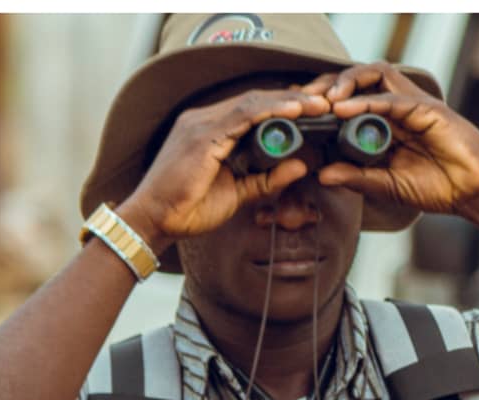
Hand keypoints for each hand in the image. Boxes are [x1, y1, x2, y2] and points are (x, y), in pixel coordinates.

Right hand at [120, 86, 331, 249]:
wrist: (154, 221)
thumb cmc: (188, 210)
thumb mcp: (237, 195)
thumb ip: (266, 181)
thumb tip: (300, 166)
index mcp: (210, 131)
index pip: (253, 110)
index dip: (284, 108)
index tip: (313, 112)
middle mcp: (204, 120)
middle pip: (256, 100)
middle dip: (292, 100)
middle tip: (324, 102)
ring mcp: (202, 124)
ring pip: (253, 102)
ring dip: (288, 102)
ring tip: (317, 103)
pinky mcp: (202, 135)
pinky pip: (243, 115)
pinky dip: (271, 111)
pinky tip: (294, 111)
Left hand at [302, 62, 478, 218]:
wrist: (472, 192)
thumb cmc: (435, 187)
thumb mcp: (386, 186)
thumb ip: (356, 177)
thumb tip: (322, 174)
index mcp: (382, 126)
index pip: (347, 102)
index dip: (321, 103)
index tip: (295, 113)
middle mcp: (394, 109)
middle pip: (355, 81)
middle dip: (326, 85)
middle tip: (302, 100)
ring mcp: (410, 105)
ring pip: (374, 76)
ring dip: (346, 83)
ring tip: (324, 100)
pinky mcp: (426, 109)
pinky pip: (393, 99)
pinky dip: (368, 102)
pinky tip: (345, 110)